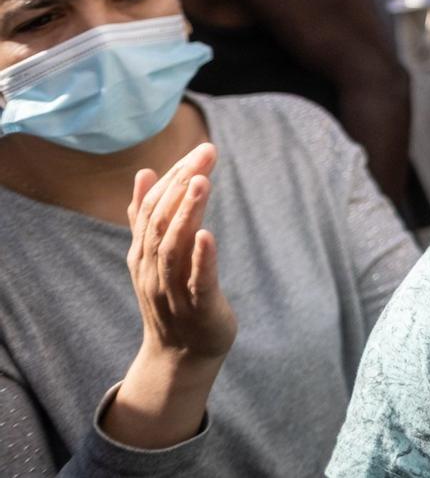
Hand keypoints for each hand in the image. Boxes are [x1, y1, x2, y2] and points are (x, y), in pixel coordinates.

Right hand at [103, 146, 234, 450]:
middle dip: (182, 185)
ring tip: (201, 182)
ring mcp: (172, 290)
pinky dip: (201, 258)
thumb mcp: (156, 255)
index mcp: (143, 253)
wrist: (181, 356)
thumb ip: (147, 217)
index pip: (152, 208)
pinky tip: (209, 234)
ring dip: (187, 213)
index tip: (199, 150)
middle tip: (205, 153)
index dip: (173, 177)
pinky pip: (197, 280)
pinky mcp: (199, 307)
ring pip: (174, 247)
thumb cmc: (173, 297)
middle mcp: (152, 269)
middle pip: (162, 221)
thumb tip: (144, 173)